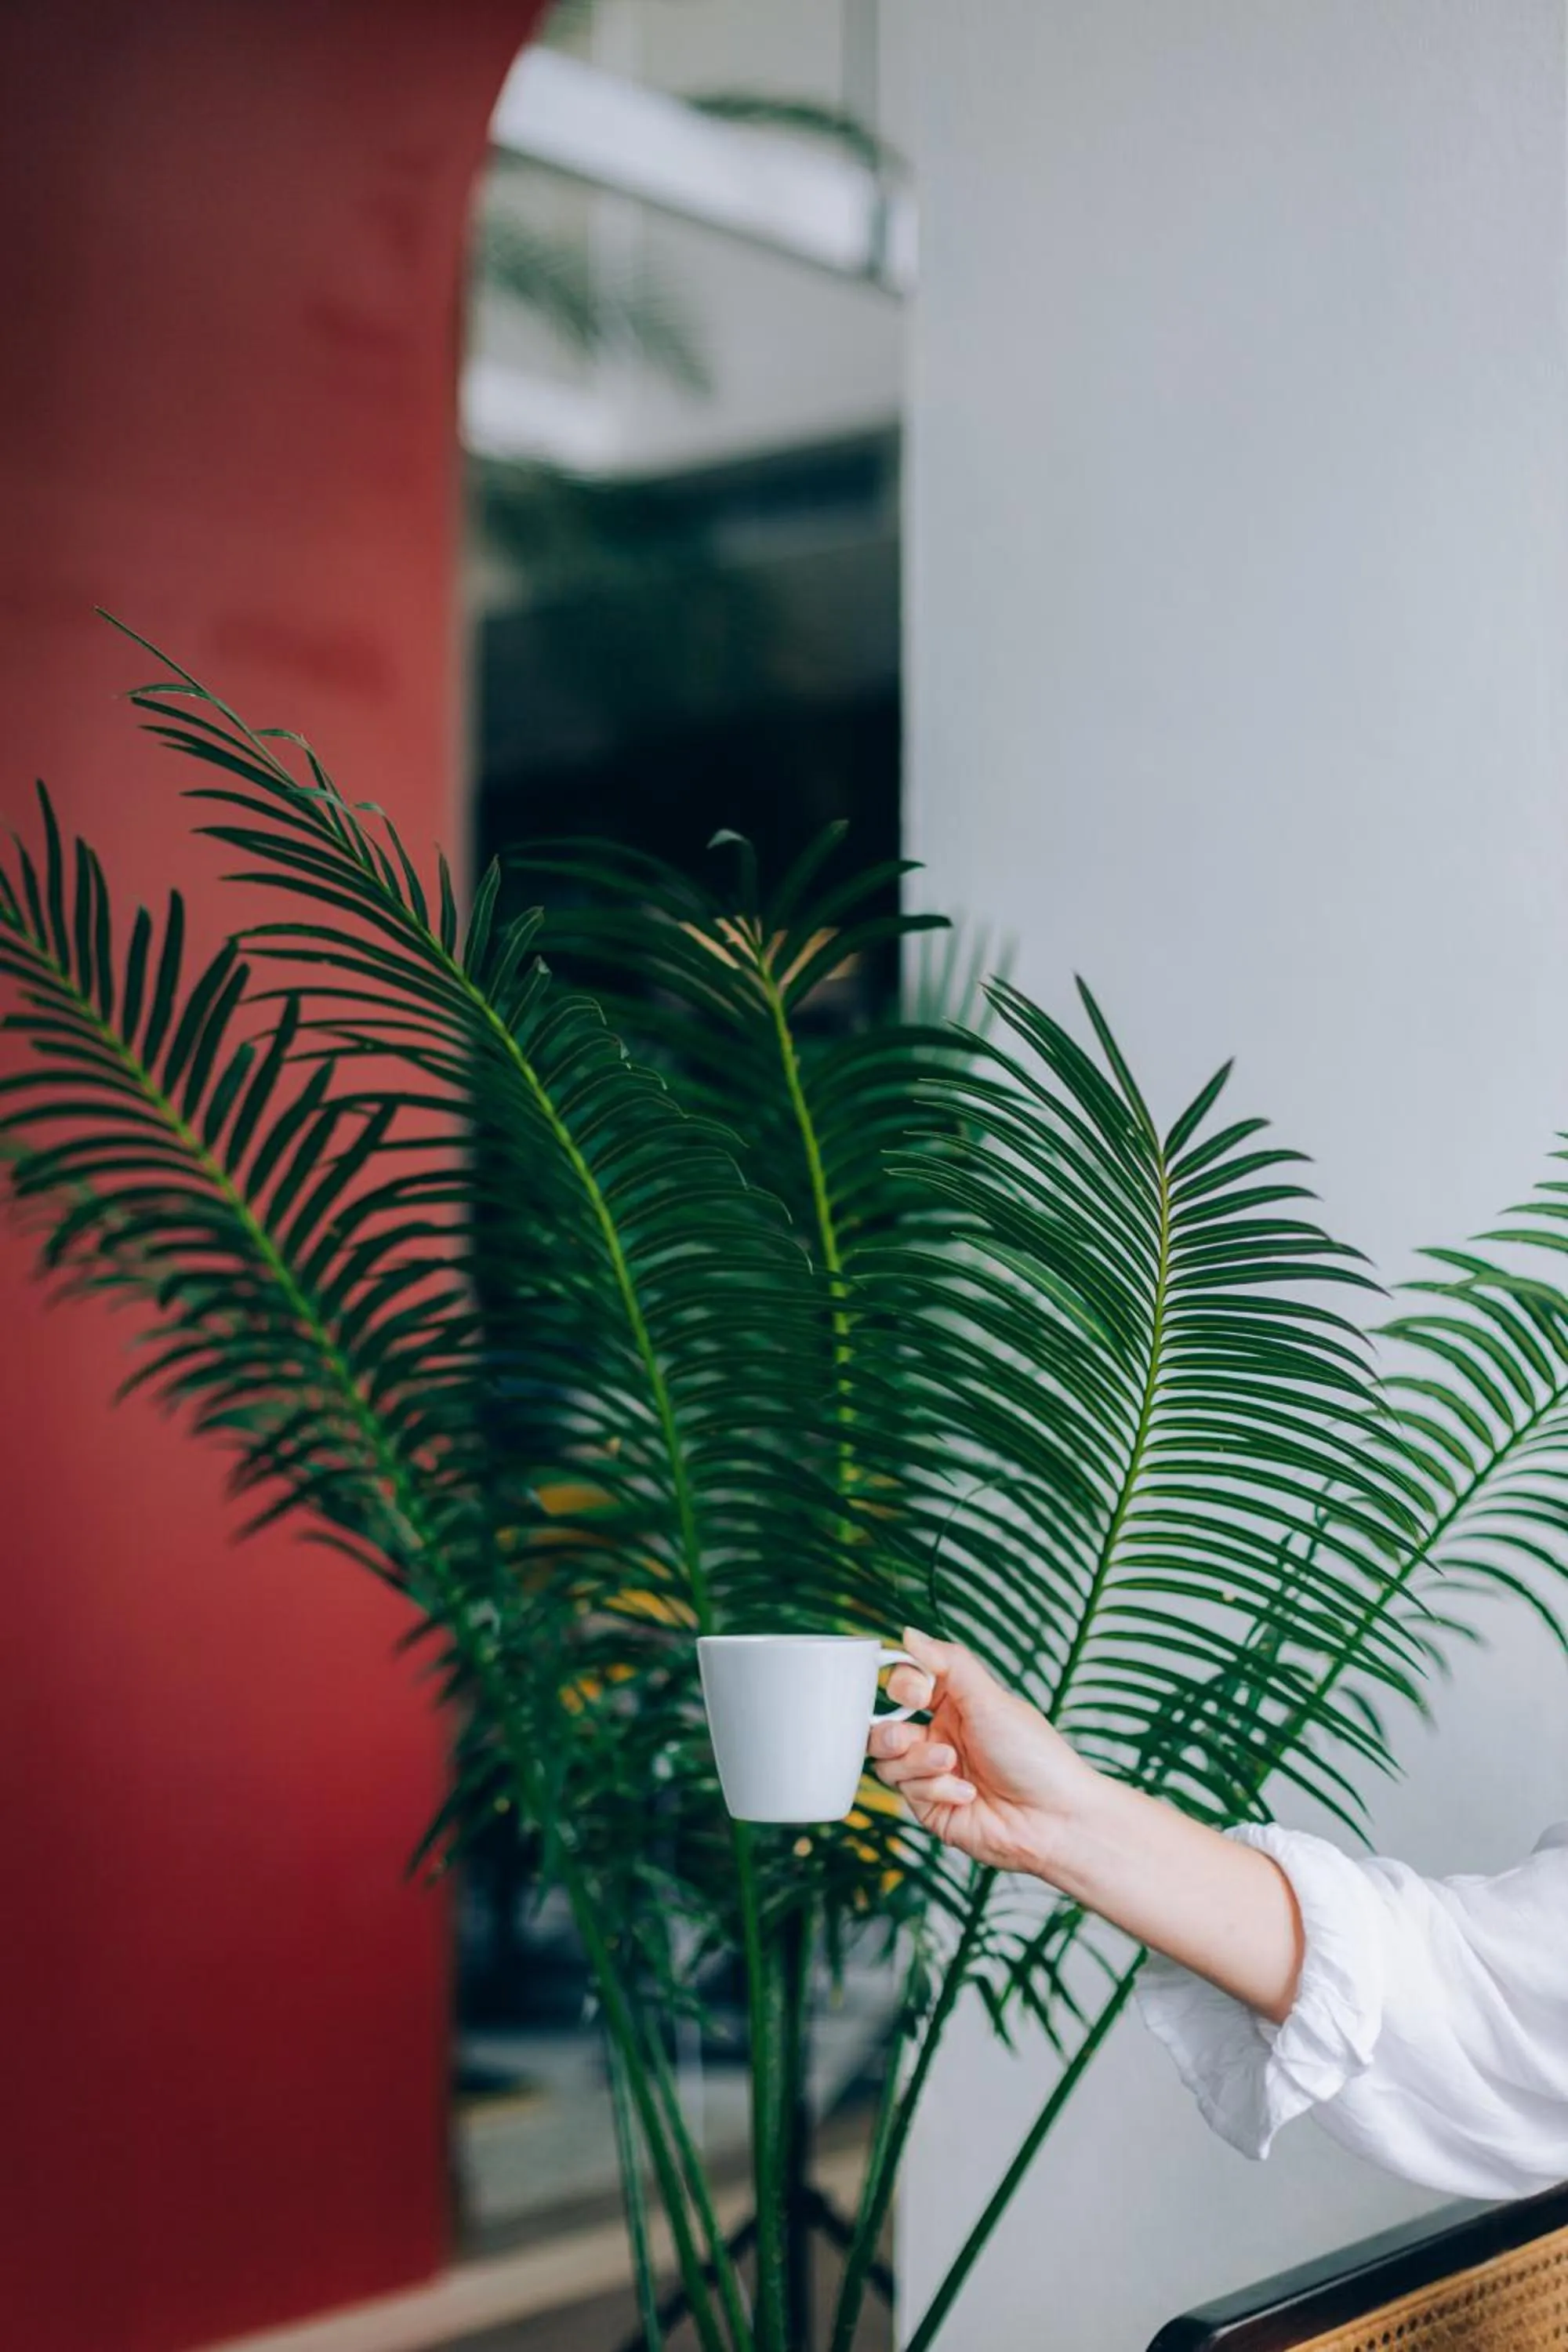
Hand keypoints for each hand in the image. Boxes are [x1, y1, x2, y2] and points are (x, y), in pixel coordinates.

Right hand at [869, 1627, 1097, 1878]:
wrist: (1055, 1818)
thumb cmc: (1034, 1755)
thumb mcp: (991, 1699)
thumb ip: (948, 1663)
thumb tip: (909, 1634)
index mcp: (954, 1706)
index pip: (905, 1686)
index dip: (902, 1687)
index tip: (918, 1695)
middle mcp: (940, 1738)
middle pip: (883, 1728)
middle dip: (890, 1733)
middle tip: (908, 1736)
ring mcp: (934, 1775)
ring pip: (888, 1762)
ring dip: (917, 1762)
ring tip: (950, 1764)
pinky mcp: (933, 1809)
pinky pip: (908, 1793)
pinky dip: (936, 1790)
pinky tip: (968, 1795)